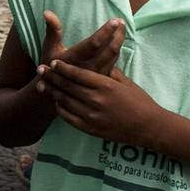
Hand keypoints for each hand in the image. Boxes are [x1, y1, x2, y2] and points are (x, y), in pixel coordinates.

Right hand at [41, 10, 124, 75]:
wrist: (55, 89)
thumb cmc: (52, 64)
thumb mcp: (49, 46)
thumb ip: (52, 29)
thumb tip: (47, 12)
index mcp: (75, 59)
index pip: (94, 44)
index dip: (106, 31)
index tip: (115, 20)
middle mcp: (88, 68)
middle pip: (109, 50)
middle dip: (118, 34)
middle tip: (121, 21)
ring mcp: (96, 74)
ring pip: (113, 56)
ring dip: (119, 40)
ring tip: (122, 27)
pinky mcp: (101, 78)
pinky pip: (113, 62)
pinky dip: (116, 49)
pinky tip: (118, 40)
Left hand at [48, 63, 168, 149]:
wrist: (149, 127)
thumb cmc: (139, 101)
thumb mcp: (125, 81)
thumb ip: (108, 71)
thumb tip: (96, 61)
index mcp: (106, 85)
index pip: (78, 74)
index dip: (63, 68)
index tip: (53, 62)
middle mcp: (96, 100)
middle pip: (68, 86)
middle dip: (52, 77)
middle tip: (40, 70)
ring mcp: (92, 117)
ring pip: (65, 102)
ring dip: (52, 92)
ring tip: (41, 84)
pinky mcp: (91, 129)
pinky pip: (69, 118)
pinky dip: (61, 109)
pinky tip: (56, 103)